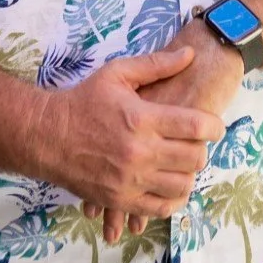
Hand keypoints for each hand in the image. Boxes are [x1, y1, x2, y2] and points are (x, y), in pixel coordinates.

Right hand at [95, 20, 244, 243]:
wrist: (48, 136)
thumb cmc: (84, 101)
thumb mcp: (117, 73)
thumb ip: (156, 64)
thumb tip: (190, 54)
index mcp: (141, 119)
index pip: (194, 126)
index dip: (213, 125)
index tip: (214, 125)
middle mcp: (140, 152)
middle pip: (194, 158)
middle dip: (202, 148)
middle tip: (194, 141)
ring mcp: (131, 180)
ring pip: (182, 186)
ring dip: (189, 173)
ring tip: (181, 161)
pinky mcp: (122, 200)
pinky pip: (161, 208)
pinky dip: (173, 198)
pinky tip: (170, 184)